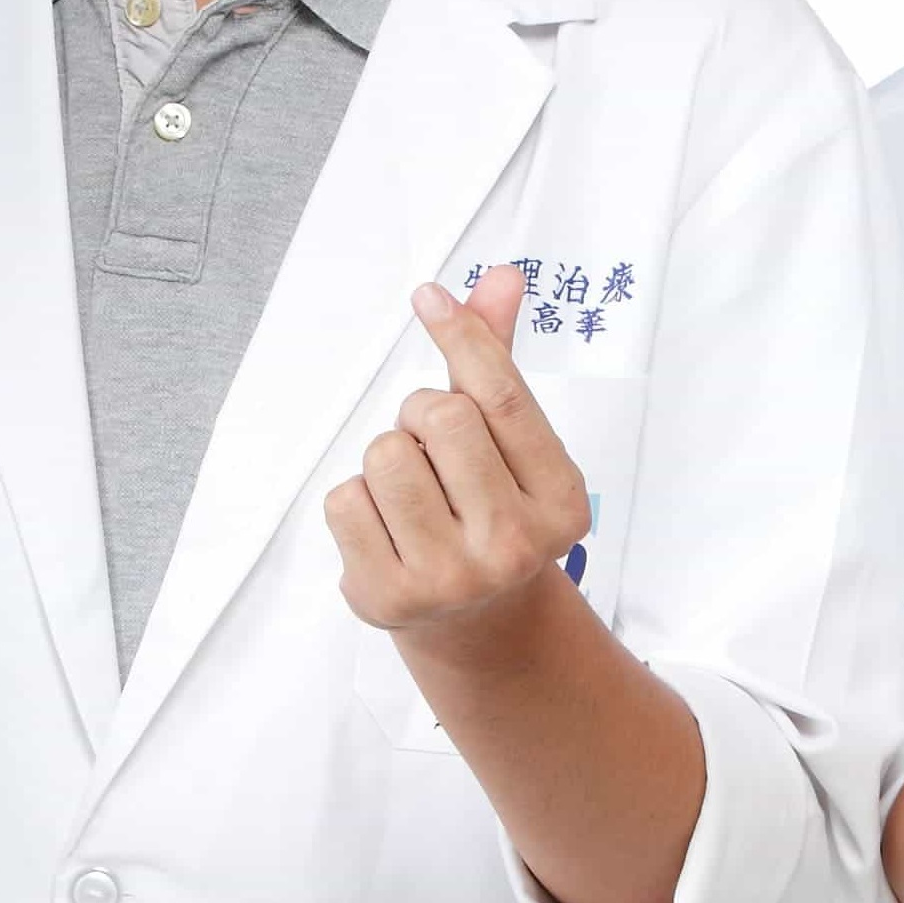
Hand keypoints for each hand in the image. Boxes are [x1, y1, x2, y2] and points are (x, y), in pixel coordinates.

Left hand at [327, 269, 595, 640]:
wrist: (476, 624)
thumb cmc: (490, 513)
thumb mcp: (511, 446)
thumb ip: (498, 364)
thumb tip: (498, 278)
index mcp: (559, 499)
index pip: (500, 395)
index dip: (461, 336)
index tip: (429, 298)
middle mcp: (514, 544)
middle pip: (440, 416)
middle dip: (422, 414)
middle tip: (433, 448)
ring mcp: (451, 578)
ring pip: (386, 454)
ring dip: (388, 456)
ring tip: (413, 491)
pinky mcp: (390, 597)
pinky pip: (344, 499)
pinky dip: (356, 500)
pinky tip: (387, 528)